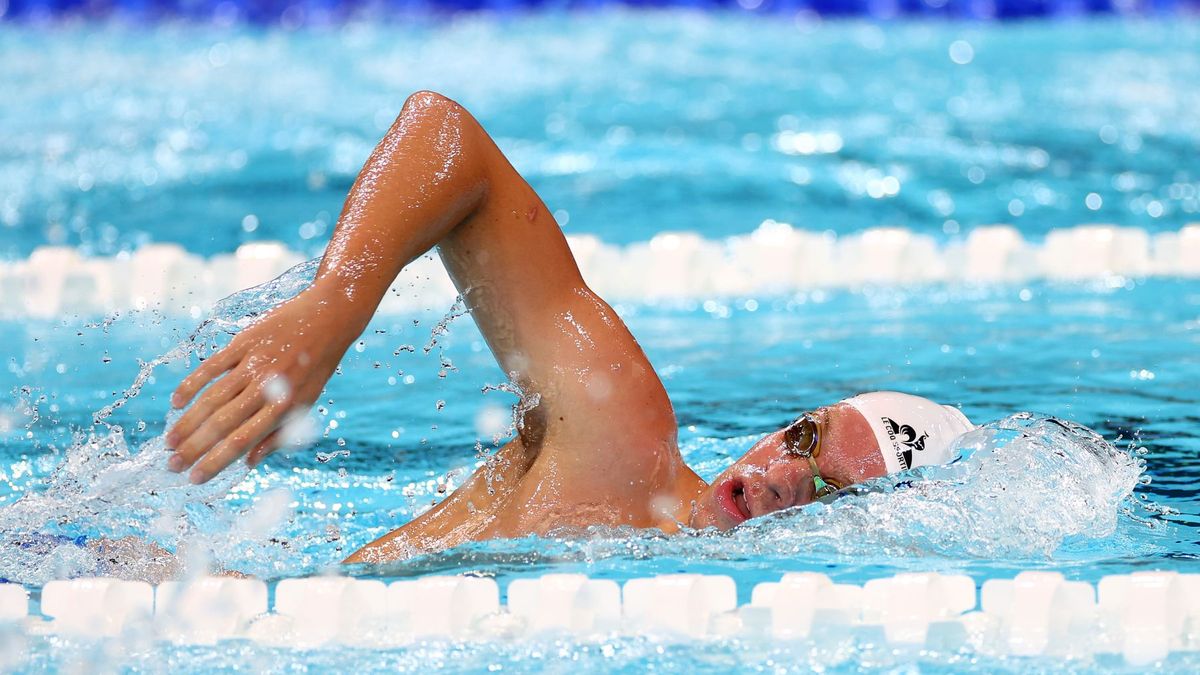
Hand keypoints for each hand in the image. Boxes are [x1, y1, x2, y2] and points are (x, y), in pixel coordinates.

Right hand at [165, 287, 359, 482]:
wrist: (328, 318)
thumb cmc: (316, 367)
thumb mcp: (307, 404)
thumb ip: (278, 434)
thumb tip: (249, 462)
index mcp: (284, 407)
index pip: (242, 441)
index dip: (216, 462)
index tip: (195, 478)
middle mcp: (266, 386)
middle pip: (222, 424)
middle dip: (193, 448)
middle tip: (172, 465)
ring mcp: (252, 363)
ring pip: (211, 398)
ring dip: (187, 423)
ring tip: (170, 442)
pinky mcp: (243, 342)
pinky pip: (211, 366)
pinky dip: (191, 384)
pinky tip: (176, 403)